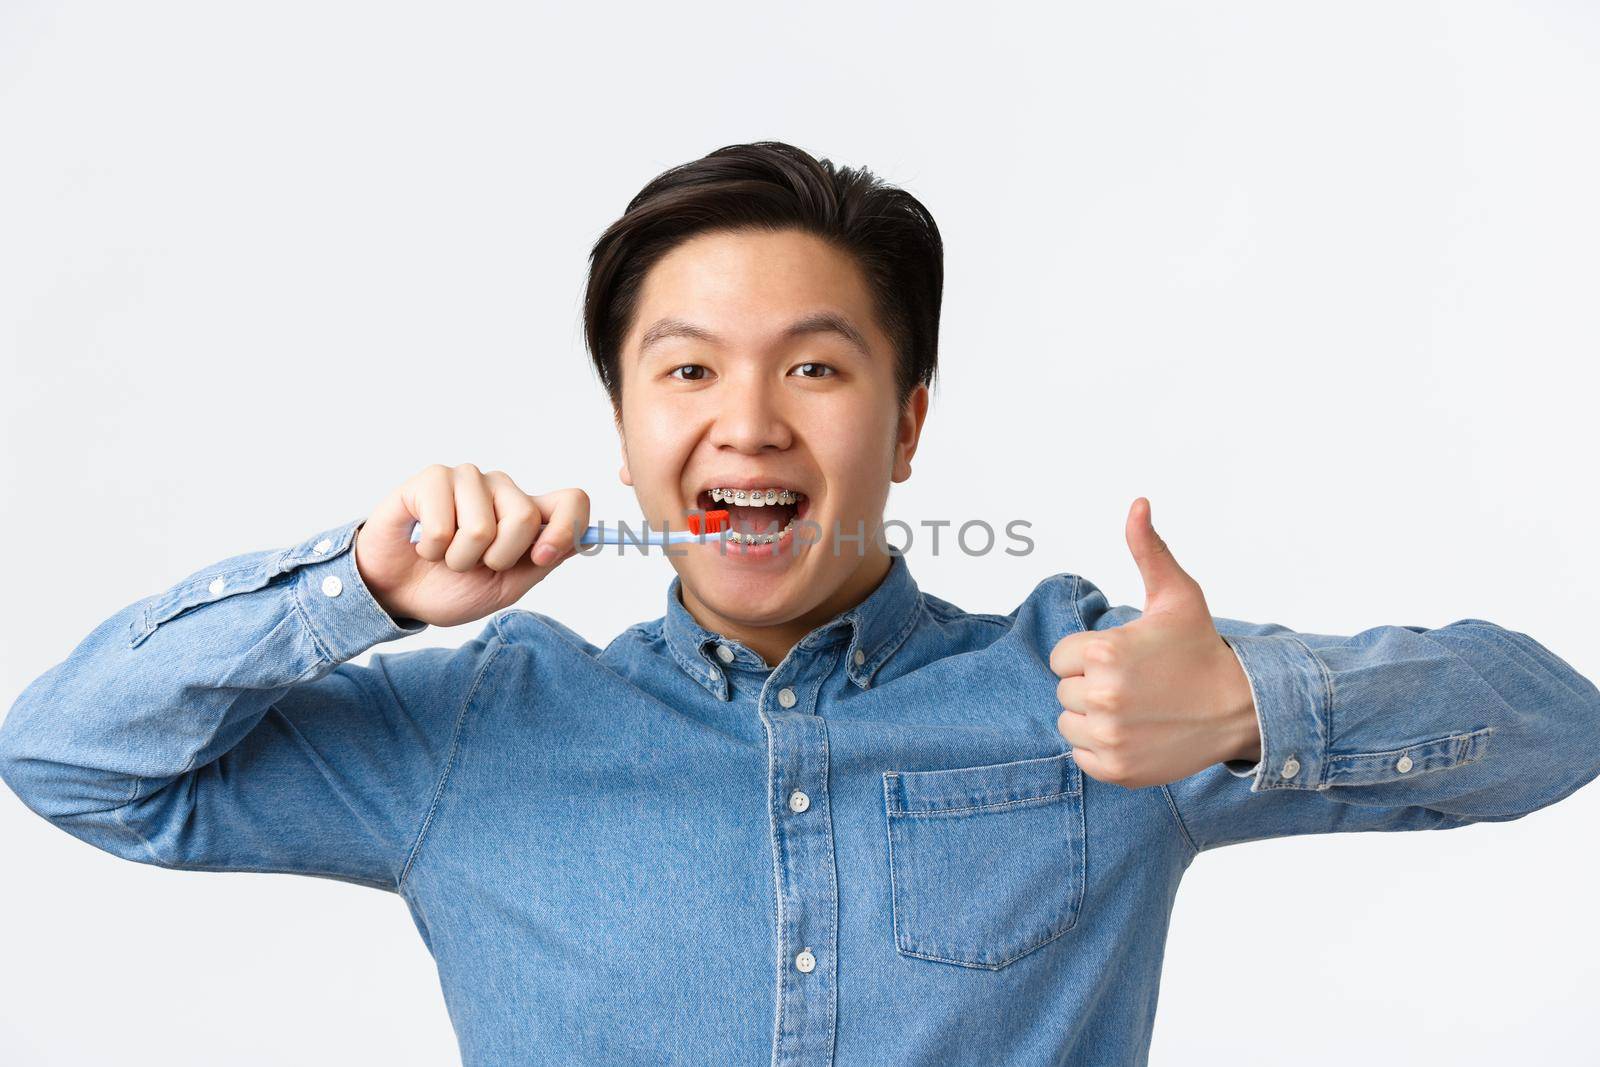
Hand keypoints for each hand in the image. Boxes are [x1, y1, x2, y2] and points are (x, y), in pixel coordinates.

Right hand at [354, 463, 590, 627]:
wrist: (399, 594)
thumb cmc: (452, 587)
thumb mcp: (507, 587)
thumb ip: (543, 561)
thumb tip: (582, 537)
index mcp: (528, 514)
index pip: (573, 501)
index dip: (567, 529)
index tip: (542, 557)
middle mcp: (502, 490)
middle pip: (526, 518)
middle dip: (496, 558)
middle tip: (473, 564)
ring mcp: (467, 480)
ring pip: (481, 526)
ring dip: (458, 558)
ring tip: (445, 555)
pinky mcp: (432, 479)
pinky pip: (443, 523)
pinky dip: (431, 548)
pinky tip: (423, 544)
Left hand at [1050, 497, 1258, 788]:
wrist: (1240, 708)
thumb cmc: (1201, 649)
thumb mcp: (1176, 595)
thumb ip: (1148, 549)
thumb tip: (1138, 503)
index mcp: (1104, 652)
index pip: (1062, 657)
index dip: (1090, 656)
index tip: (1127, 658)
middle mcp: (1102, 697)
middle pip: (1065, 691)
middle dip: (1093, 685)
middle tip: (1137, 684)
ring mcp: (1108, 737)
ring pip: (1069, 723)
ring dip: (1094, 717)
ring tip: (1136, 708)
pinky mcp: (1116, 769)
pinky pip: (1082, 756)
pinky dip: (1101, 749)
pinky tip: (1135, 734)